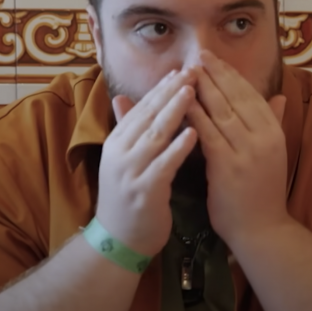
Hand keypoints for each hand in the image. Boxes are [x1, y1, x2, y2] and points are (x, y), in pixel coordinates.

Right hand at [95, 68, 197, 256]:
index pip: (141, 108)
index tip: (182, 69)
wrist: (120, 241)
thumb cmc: (130, 197)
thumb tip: (120, 97)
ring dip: (174, 111)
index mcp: (117, 142)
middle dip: (170, 91)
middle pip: (148, 115)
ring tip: (192, 91)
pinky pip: (163, 165)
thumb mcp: (124, 160)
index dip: (161, 88)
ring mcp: (130, 172)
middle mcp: (120, 153)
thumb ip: (126, 129)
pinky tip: (194, 133)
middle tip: (192, 69)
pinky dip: (178, 148)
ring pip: (154, 135)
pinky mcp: (144, 191)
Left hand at [187, 51, 290, 244]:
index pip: (251, 95)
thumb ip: (275, 122)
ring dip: (203, 89)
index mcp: (275, 132)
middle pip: (236, 98)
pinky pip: (209, 134)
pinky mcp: (228, 166)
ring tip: (187, 71)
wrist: (262, 229)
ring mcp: (247, 151)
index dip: (231, 74)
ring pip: (222, 112)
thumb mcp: (274, 153)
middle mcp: (264, 137)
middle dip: (216, 74)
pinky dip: (196, 116)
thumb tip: (280, 96)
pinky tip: (183, 103)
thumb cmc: (263, 191)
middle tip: (198, 55)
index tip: (215, 58)